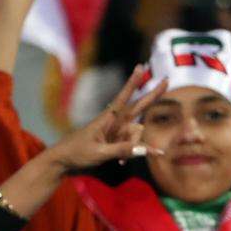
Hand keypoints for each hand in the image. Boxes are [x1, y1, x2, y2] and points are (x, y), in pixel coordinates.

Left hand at [47, 68, 166, 172]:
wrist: (63, 160)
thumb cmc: (77, 153)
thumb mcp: (98, 153)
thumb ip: (121, 150)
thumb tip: (144, 150)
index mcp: (108, 118)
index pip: (124, 97)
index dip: (133, 83)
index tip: (140, 67)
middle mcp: (115, 122)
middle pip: (138, 108)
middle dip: (153, 96)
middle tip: (167, 80)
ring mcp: (116, 131)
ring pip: (136, 135)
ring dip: (133, 148)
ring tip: (118, 161)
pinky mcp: (115, 141)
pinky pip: (130, 146)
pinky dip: (129, 153)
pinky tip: (120, 163)